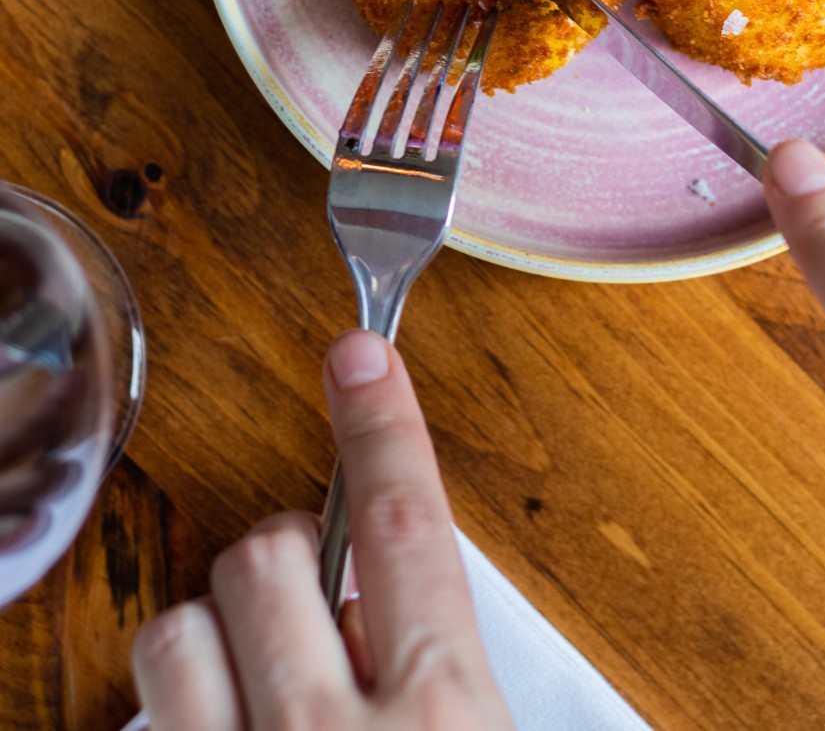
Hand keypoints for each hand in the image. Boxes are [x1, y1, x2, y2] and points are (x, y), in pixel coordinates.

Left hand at [131, 330, 513, 729]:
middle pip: (272, 555)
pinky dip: (180, 698)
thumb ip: (450, 678)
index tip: (360, 358)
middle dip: (286, 558)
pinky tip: (225, 724)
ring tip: (258, 683)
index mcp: (442, 715)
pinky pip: (145, 702)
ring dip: (218, 634)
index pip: (402, 525)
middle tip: (317, 609)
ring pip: (184, 626)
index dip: (379, 427)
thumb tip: (384, 607)